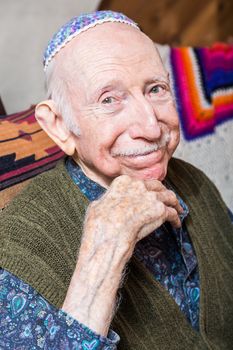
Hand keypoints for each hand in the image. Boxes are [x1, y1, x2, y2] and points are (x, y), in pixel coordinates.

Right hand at [62, 175, 182, 336]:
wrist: (108, 237)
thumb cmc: (99, 225)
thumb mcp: (97, 206)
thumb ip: (107, 200)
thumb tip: (106, 202)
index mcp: (123, 182)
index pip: (139, 182)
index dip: (146, 188)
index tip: (148, 194)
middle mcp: (139, 186)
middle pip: (157, 186)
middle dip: (162, 192)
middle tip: (166, 199)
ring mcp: (151, 197)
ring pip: (169, 197)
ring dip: (174, 203)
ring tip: (178, 209)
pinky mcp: (160, 211)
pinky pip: (172, 213)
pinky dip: (176, 219)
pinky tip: (176, 224)